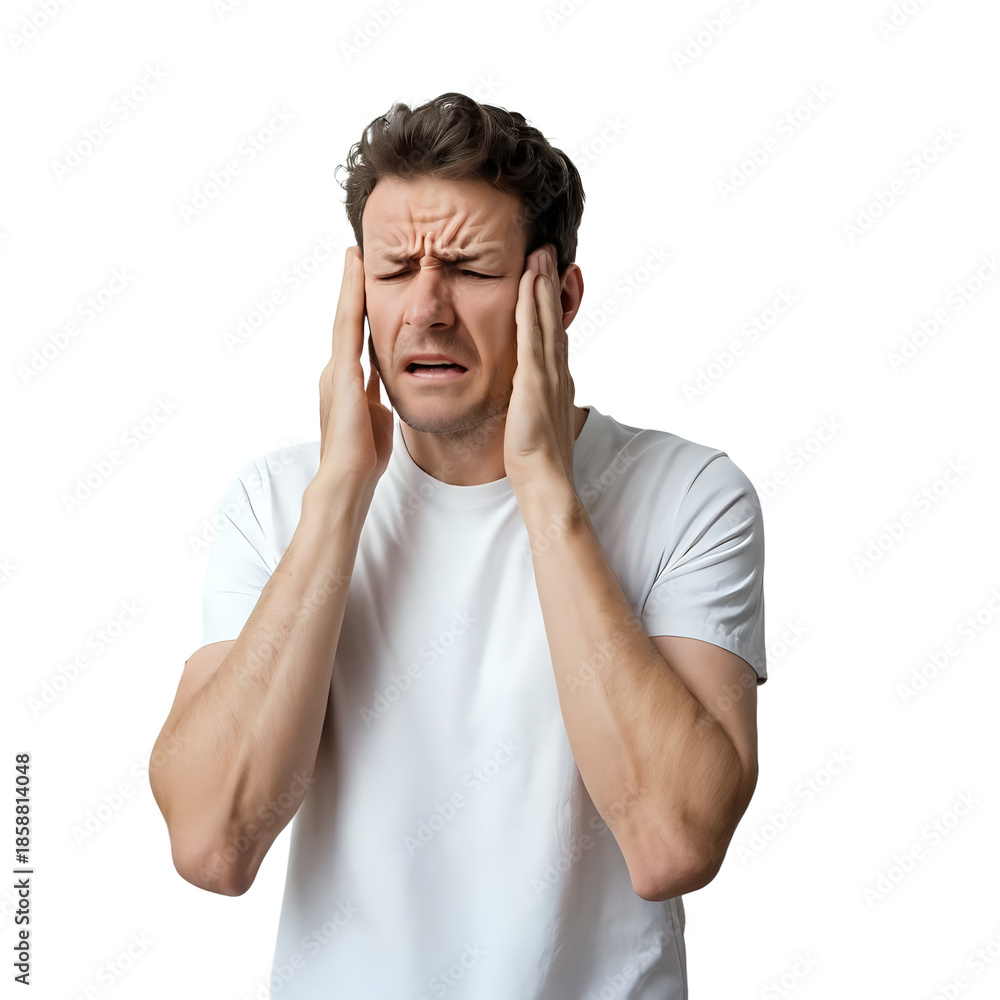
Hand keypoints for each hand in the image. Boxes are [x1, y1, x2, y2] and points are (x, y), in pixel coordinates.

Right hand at [313, 247, 392, 501]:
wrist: (349, 477)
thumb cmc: (363, 456)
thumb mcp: (376, 419)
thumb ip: (376, 400)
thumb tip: (382, 395)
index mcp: (347, 382)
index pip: (355, 337)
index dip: (360, 310)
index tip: (366, 283)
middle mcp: (336, 371)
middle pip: (345, 321)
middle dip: (351, 289)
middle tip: (354, 255)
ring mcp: (336, 371)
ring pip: (343, 319)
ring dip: (349, 287)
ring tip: (353, 256)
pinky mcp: (342, 375)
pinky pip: (348, 329)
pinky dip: (352, 302)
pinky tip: (356, 279)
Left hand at [504, 244, 576, 493]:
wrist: (545, 481)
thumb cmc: (537, 461)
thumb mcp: (535, 422)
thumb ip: (534, 402)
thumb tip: (530, 394)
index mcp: (555, 381)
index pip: (553, 334)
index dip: (551, 305)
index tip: (546, 278)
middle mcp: (557, 372)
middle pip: (553, 318)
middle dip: (550, 284)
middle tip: (547, 251)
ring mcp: (548, 374)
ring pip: (546, 319)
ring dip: (543, 285)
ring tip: (540, 255)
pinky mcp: (535, 380)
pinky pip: (532, 334)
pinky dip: (531, 306)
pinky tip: (527, 284)